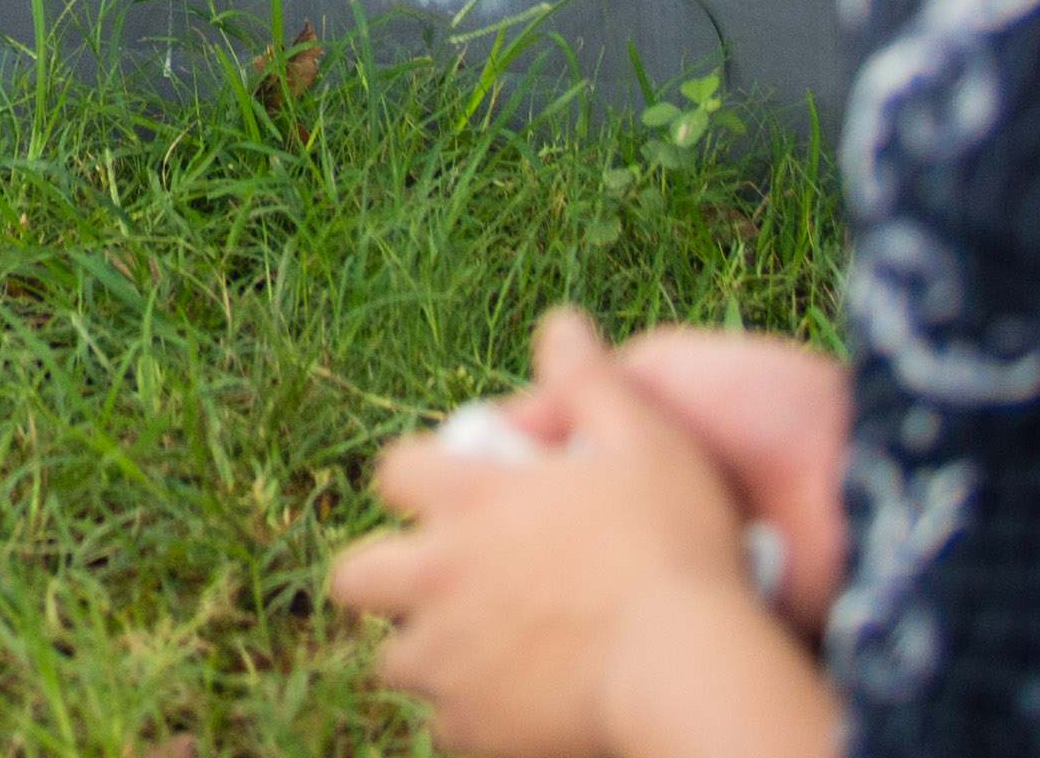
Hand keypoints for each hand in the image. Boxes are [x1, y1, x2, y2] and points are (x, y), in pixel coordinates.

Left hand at [333, 311, 818, 757]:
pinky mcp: (473, 726)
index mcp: (465, 502)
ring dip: (425, 653)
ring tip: (478, 652)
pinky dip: (470, 718)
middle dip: (381, 577)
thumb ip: (591, 380)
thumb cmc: (673, 548)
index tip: (448, 493)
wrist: (686, 667)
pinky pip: (445, 728)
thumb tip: (560, 322)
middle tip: (437, 583)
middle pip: (354, 576)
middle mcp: (436, 578)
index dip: (415, 479)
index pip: (391, 473)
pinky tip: (514, 707)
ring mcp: (448, 658)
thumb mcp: (644, 439)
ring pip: (394, 660)